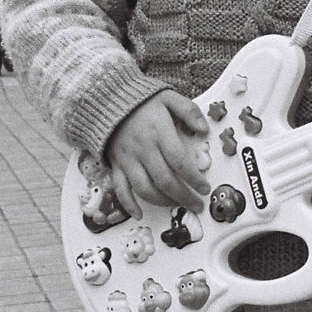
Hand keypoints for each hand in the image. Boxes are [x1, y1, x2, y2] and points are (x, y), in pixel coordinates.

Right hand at [106, 90, 209, 217]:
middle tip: (197, 204)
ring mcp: (128, 159)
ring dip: (162, 202)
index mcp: (158, 132)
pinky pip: (120, 189)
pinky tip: (139, 213)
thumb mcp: (169, 97)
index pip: (179, 161)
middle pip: (164, 180)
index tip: (204, 188)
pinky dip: (128, 204)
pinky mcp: (117, 165)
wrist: (107, 99)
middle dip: (183, 197)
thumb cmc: (141, 101)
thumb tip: (204, 129)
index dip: (193, 178)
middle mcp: (143, 149)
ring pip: (145, 189)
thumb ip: (189, 111)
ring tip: (176, 205)